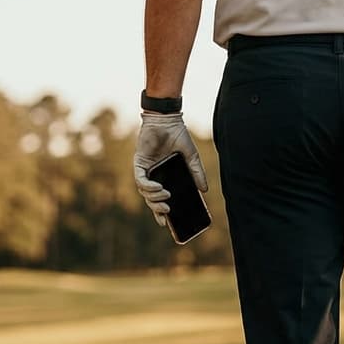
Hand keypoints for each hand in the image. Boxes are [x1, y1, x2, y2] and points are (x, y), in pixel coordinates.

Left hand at [133, 111, 207, 225]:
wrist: (168, 120)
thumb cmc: (178, 136)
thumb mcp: (192, 157)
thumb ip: (197, 173)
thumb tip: (204, 190)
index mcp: (164, 177)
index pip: (159, 199)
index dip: (160, 212)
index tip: (165, 223)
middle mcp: (152, 175)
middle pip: (150, 199)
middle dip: (157, 208)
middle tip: (167, 211)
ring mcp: (145, 169)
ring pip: (144, 191)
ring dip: (154, 197)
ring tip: (166, 197)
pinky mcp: (139, 162)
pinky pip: (140, 179)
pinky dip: (148, 186)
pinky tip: (159, 188)